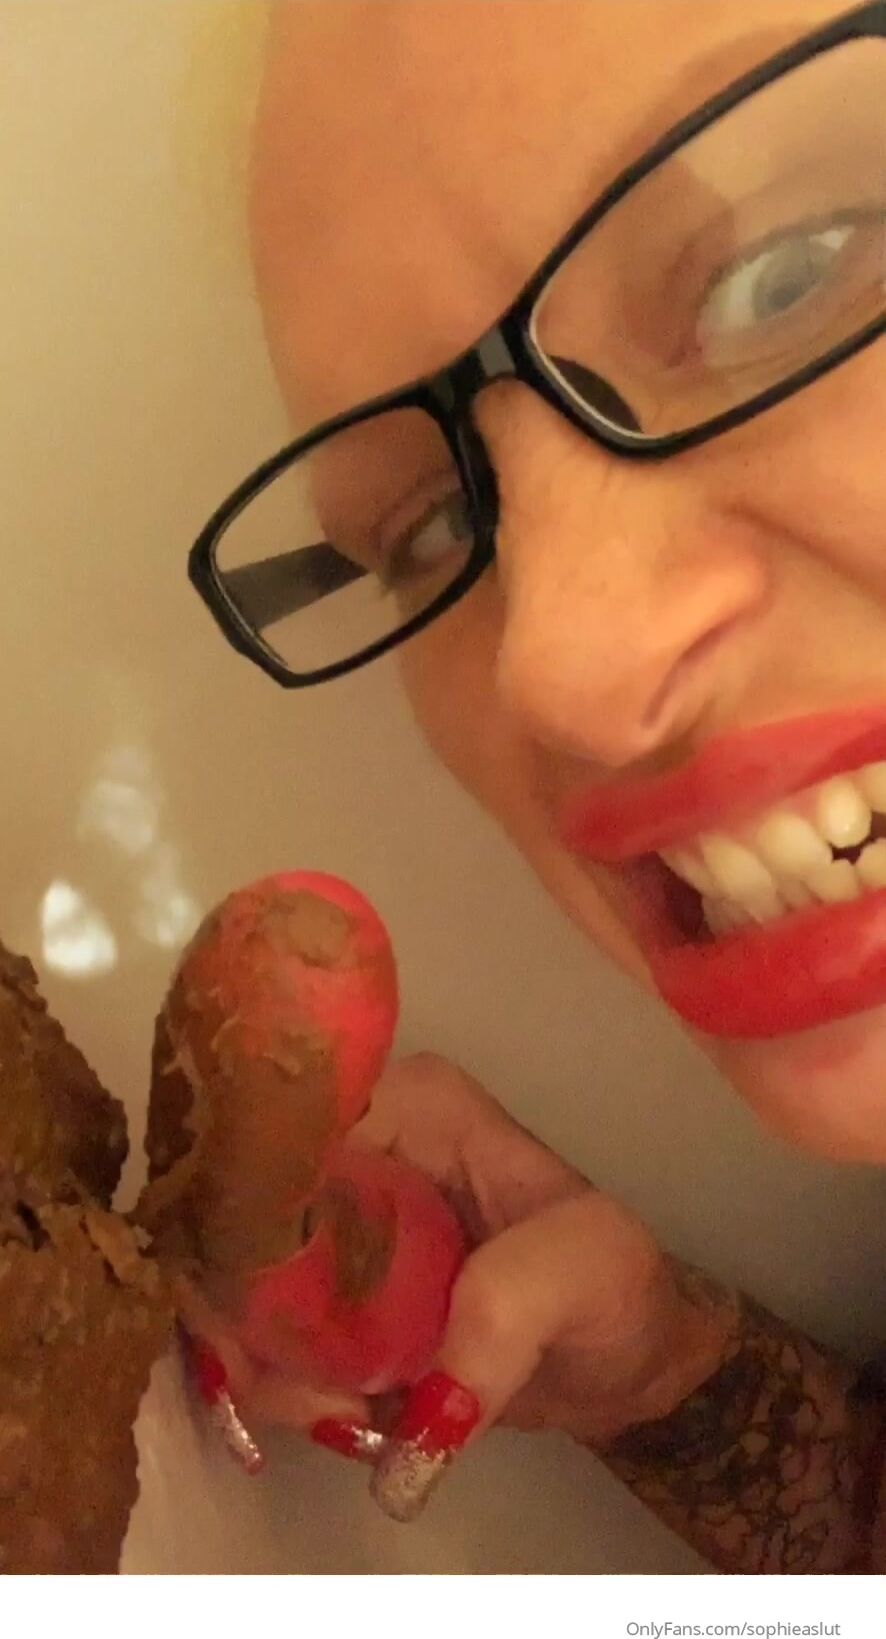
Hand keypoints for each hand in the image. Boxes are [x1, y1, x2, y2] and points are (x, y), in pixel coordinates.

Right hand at [180, 1054, 730, 1517]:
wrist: (622, 1362)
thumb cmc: (612, 1289)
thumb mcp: (585, 1272)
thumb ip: (507, 1313)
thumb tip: (422, 1406)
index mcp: (406, 1104)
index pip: (281, 1125)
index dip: (242, 1206)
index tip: (257, 1306)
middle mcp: (354, 1145)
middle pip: (234, 1206)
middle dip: (240, 1308)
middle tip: (300, 1389)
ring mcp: (334, 1216)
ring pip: (234, 1275)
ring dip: (261, 1358)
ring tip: (342, 1412)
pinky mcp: (326, 1284)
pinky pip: (258, 1324)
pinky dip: (277, 1380)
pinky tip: (343, 1416)